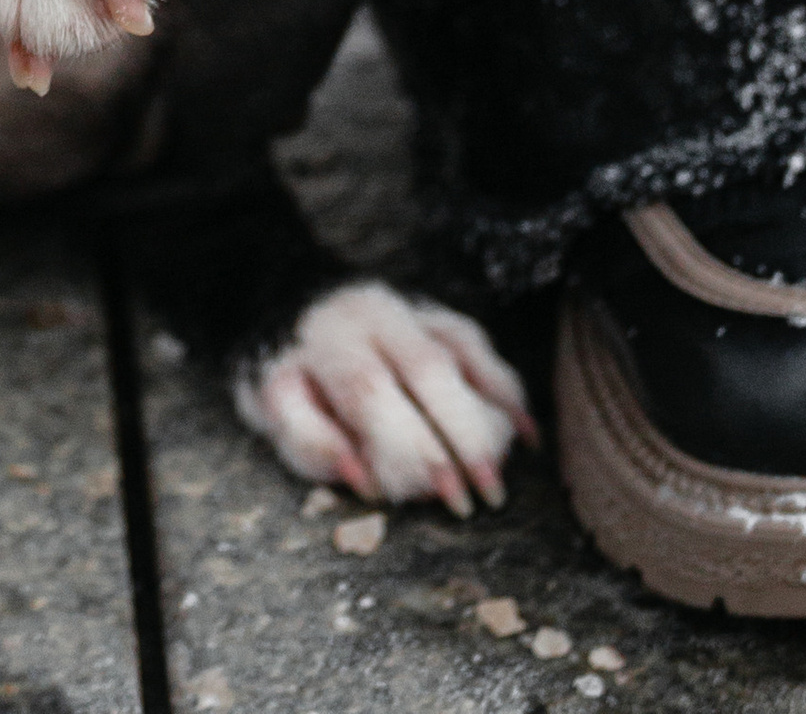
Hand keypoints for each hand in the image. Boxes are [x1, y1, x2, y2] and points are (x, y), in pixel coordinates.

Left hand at [238, 284, 535, 511]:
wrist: (299, 317)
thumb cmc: (296, 383)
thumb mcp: (280, 414)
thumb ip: (312, 441)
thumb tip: (362, 475)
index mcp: (326, 337)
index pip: (368, 387)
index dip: (405, 444)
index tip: (436, 495)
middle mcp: (372, 312)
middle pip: (428, 366)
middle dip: (463, 435)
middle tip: (485, 497)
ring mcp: (410, 309)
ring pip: (462, 349)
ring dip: (489, 417)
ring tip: (494, 477)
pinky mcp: (440, 316)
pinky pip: (480, 348)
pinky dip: (506, 391)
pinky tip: (526, 435)